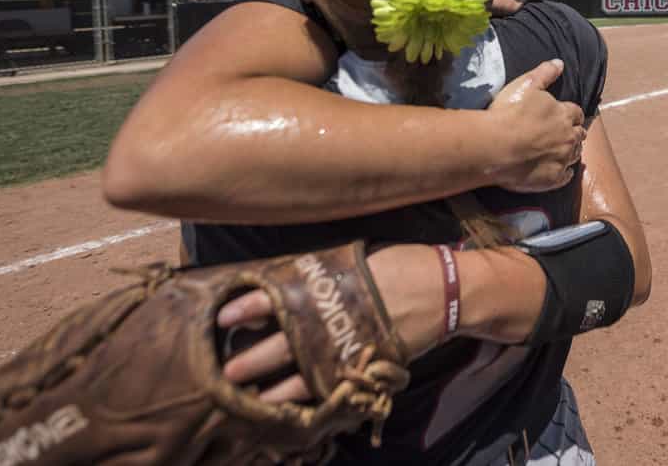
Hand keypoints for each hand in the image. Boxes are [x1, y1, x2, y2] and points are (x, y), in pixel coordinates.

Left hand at [218, 244, 446, 402]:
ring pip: (307, 374)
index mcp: (331, 285)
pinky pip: (334, 388)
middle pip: (287, 343)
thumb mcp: (355, 259)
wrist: (444, 291)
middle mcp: (337, 319)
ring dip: (276, 389)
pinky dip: (313, 399)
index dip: (249, 306)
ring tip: (252, 401)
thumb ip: (318, 273)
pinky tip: (295, 408)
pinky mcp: (369, 367)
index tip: (223, 316)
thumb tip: (275, 284)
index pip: (278, 296)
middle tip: (225, 372)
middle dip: (254, 360)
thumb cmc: (398, 265)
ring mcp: (353, 347)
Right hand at [486, 59, 585, 192]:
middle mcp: (568, 136)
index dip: (571, 114)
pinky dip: (565, 172)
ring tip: (563, 152)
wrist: (496, 146)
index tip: (567, 116)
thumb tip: (560, 63)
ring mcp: (562, 159)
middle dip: (574, 133)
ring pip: (575, 155)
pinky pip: (566, 176)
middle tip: (566, 134)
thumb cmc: (508, 113)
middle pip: (579, 134)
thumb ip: (544, 73)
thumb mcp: (525, 85)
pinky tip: (560, 172)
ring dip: (571, 152)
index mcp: (563, 113)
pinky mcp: (554, 178)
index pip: (576, 112)